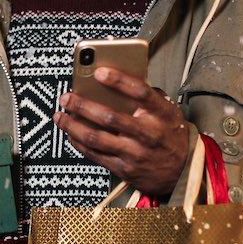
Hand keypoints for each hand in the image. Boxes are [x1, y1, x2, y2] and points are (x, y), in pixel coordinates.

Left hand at [55, 66, 189, 195]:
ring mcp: (135, 154)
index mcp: (161, 114)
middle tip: (67, 97)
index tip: (99, 71)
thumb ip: (148, 96)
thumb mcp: (168, 111)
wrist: (182, 172)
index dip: (119, 80)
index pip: (140, 92)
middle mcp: (148, 134)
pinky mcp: (124, 169)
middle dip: (83, 105)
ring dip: (73, 125)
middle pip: (110, 117)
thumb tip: (119, 79)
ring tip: (60, 116)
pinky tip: (70, 133)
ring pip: (97, 138)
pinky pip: (95, 155)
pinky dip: (78, 143)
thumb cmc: (170, 135)